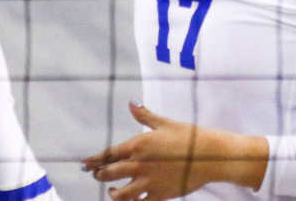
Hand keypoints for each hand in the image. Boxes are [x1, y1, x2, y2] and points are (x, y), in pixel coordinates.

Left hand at [82, 103, 267, 200]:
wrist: (210, 155)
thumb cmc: (189, 137)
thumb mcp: (165, 123)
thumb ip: (145, 116)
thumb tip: (132, 103)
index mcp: (138, 145)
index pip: (108, 154)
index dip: (94, 161)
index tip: (84, 165)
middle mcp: (139, 165)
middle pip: (109, 174)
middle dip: (100, 175)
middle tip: (97, 175)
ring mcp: (148, 182)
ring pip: (120, 194)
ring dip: (113, 193)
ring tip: (112, 191)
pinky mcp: (159, 195)